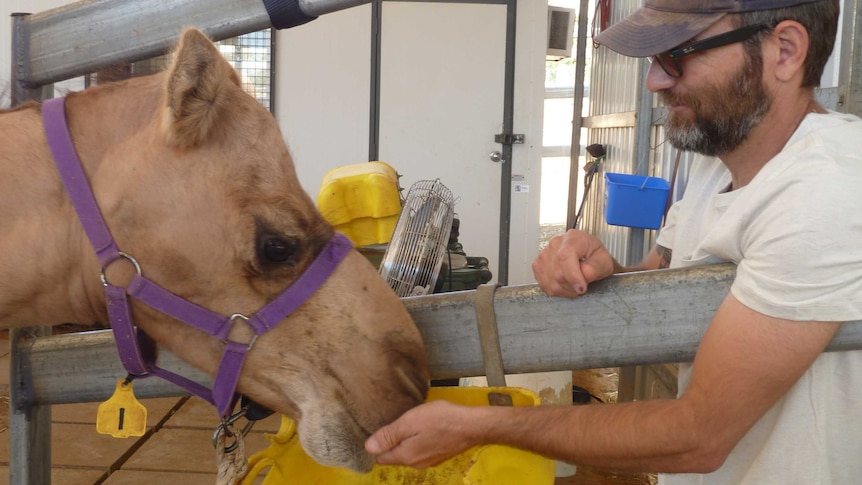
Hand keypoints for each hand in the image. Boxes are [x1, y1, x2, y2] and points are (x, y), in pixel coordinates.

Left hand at [365, 400, 479, 468]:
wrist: (472, 425)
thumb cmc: (440, 420)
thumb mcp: (409, 422)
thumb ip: (388, 436)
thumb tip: (369, 448)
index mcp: (405, 456)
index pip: (381, 458)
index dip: (377, 444)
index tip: (381, 428)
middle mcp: (416, 464)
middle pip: (394, 456)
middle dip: (392, 442)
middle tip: (396, 422)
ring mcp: (429, 461)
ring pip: (408, 453)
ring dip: (406, 441)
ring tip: (410, 423)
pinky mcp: (439, 456)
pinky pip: (421, 450)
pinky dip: (419, 441)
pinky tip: (425, 428)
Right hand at [532, 229, 615, 296]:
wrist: (589, 257)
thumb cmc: (596, 257)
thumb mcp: (604, 261)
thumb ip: (595, 268)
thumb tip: (584, 275)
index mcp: (573, 238)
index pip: (565, 256)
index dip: (572, 276)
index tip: (581, 288)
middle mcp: (556, 243)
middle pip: (558, 272)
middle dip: (572, 286)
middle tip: (581, 286)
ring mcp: (545, 254)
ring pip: (551, 281)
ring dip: (564, 289)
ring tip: (574, 285)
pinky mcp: (538, 264)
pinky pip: (544, 284)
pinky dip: (556, 289)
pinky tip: (565, 284)